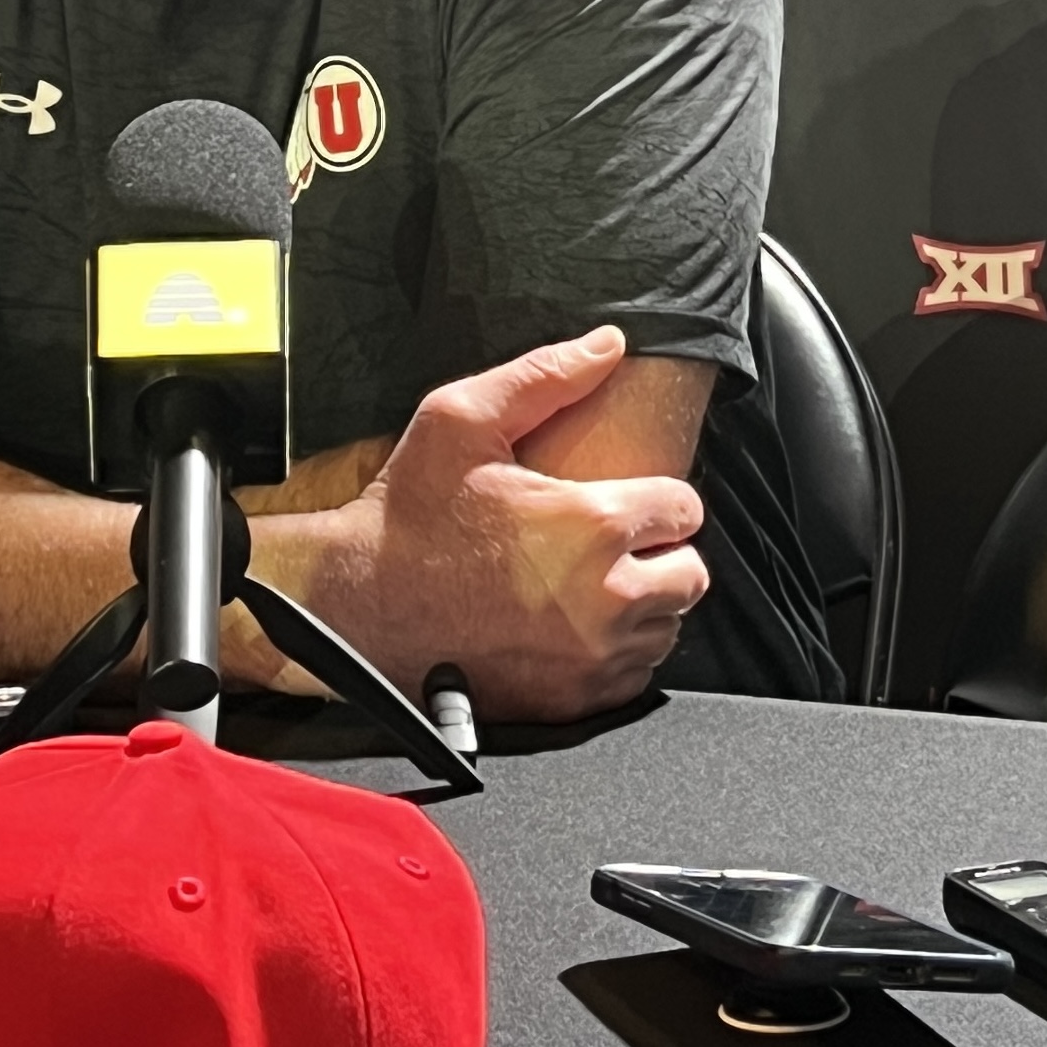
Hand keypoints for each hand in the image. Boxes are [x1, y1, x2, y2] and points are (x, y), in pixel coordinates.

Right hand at [279, 326, 707, 721]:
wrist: (355, 610)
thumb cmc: (405, 518)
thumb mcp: (461, 420)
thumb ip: (544, 376)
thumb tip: (608, 345)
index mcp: (592, 525)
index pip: (686, 509)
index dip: (657, 499)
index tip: (624, 500)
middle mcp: (606, 598)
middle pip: (690, 573)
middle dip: (660, 553)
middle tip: (612, 543)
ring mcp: (592, 657)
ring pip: (667, 627)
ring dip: (643, 604)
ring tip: (591, 583)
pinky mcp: (572, 701)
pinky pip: (634, 675)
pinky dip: (617, 652)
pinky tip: (575, 626)